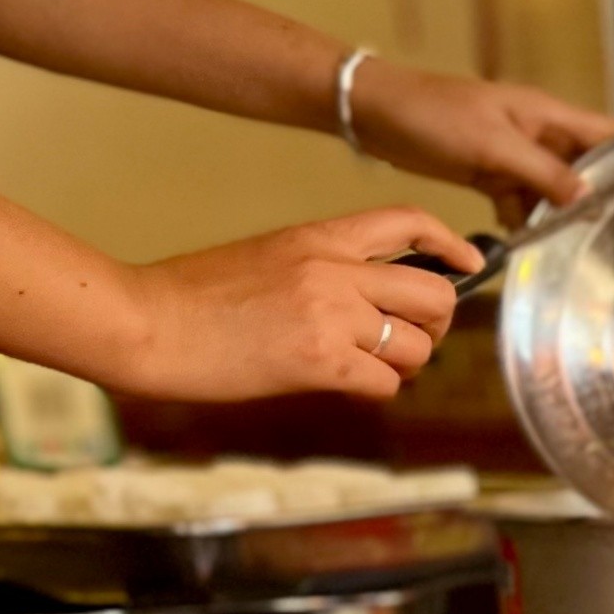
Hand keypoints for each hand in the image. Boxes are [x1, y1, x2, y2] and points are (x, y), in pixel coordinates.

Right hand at [104, 207, 481, 403]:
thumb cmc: (191, 296)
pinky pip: (385, 383)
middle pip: (436, 294)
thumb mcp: (265, 257)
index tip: (469, 263)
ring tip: (368, 367)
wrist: (144, 322)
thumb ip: (322, 270)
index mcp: (319, 237)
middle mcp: (335, 270)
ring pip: (418, 346)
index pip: (406, 222)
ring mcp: (330, 315)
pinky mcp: (319, 362)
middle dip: (436, 324)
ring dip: (403, 365)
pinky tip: (343, 386)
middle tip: (410, 340)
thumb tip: (365, 301)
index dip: (450, 243)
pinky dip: (374, 391)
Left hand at [346, 60, 613, 219]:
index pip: (609, 134)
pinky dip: (525, 218)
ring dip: (560, 213)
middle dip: (601, 195)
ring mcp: (515, 153)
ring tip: (574, 244)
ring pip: (554, 188)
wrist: (375, 113)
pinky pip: (522, 199)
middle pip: (586, 166)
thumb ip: (543, 173)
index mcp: (547, 114)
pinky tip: (526, 239)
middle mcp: (539, 132)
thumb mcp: (493, 145)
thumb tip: (589, 198)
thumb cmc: (432, 114)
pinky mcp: (492, 171)